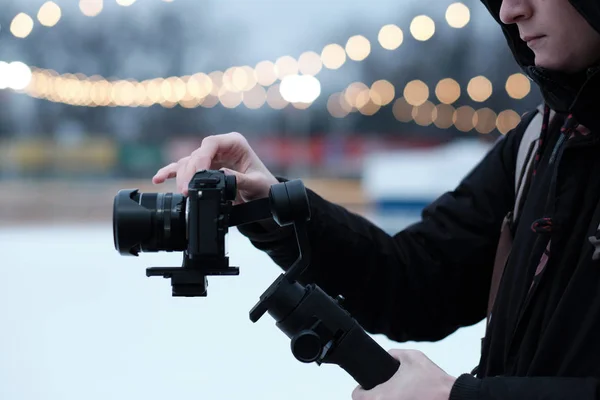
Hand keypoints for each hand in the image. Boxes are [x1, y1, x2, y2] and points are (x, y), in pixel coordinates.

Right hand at [152, 132, 278, 203]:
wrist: (264, 197)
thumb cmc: (263, 186)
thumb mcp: (256, 183)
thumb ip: (239, 178)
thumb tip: (221, 175)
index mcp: (234, 143)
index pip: (211, 144)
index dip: (201, 157)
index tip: (197, 174)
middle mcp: (220, 148)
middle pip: (197, 154)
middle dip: (189, 172)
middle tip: (186, 190)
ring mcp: (210, 158)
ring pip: (188, 162)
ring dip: (181, 176)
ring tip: (181, 191)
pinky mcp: (203, 169)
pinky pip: (184, 169)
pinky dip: (171, 172)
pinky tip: (159, 178)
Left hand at [351, 349, 456, 399]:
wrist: (455, 398)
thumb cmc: (434, 382)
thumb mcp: (412, 357)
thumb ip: (395, 354)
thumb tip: (388, 356)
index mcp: (380, 397)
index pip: (357, 396)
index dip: (361, 389)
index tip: (367, 387)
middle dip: (376, 396)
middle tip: (388, 389)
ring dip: (387, 399)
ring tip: (400, 395)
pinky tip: (409, 399)